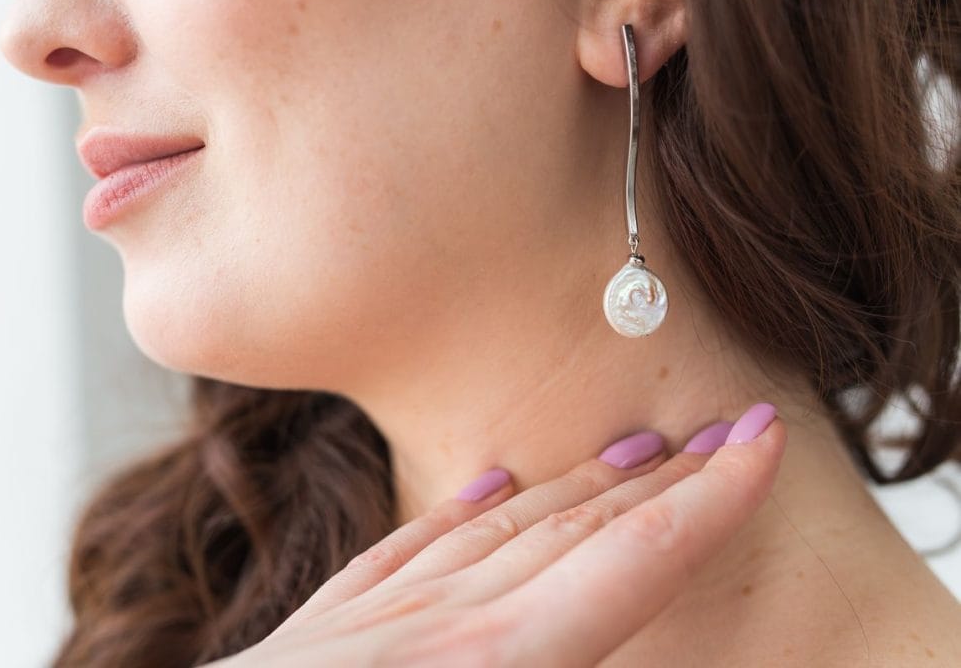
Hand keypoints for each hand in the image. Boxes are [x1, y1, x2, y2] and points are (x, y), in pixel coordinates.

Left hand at [214, 403, 785, 667]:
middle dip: (659, 482)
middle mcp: (438, 624)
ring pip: (497, 529)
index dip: (711, 499)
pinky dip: (458, 513)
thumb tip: (627, 651)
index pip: (633, 560)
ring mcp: (372, 619)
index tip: (762, 440)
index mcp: (495, 665)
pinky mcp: (318, 630)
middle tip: (719, 437)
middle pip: (574, 531)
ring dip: (575, 488)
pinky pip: (404, 549)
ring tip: (631, 451)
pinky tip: (483, 482)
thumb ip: (576, 660)